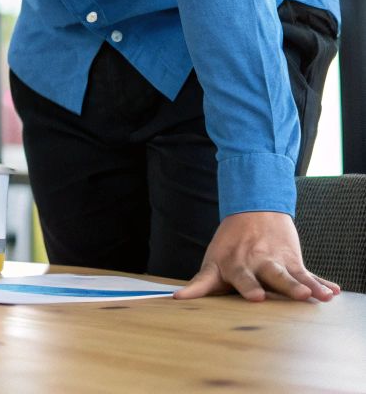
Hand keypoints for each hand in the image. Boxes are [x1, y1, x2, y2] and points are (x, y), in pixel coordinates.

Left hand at [175, 211, 340, 301]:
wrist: (256, 210)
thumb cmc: (232, 245)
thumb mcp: (212, 262)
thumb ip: (200, 285)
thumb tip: (177, 299)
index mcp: (223, 266)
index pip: (206, 279)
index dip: (196, 289)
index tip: (183, 297)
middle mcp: (247, 264)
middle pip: (248, 278)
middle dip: (252, 287)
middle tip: (258, 297)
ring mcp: (271, 262)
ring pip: (283, 275)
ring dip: (295, 286)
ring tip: (306, 295)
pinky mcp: (292, 261)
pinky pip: (306, 274)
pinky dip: (319, 284)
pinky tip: (330, 292)